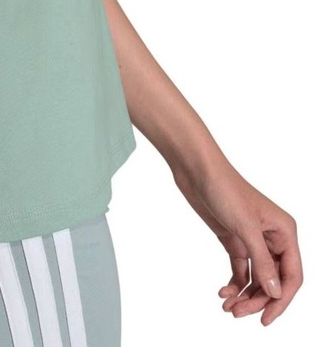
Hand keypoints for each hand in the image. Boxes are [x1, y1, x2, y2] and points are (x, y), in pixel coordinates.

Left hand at [171, 159, 302, 325]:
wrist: (196, 170)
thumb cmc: (224, 189)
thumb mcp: (244, 227)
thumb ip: (262, 260)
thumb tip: (274, 292)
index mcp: (284, 231)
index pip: (292, 275)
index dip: (281, 299)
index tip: (266, 319)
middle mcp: (272, 237)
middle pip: (273, 279)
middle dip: (258, 299)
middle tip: (237, 313)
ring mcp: (252, 238)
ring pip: (257, 276)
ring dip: (245, 294)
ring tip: (228, 308)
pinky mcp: (233, 238)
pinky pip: (240, 267)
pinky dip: (234, 282)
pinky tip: (223, 292)